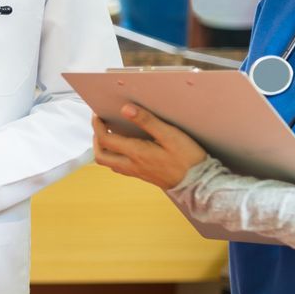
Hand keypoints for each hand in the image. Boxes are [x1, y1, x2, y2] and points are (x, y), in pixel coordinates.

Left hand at [92, 105, 207, 189]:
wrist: (198, 184)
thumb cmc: (187, 159)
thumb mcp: (169, 135)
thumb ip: (147, 121)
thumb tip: (126, 109)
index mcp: (136, 153)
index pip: (105, 140)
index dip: (97, 126)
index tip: (98, 115)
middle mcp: (132, 165)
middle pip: (100, 156)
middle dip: (95, 139)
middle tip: (100, 125)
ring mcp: (137, 172)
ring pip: (109, 163)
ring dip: (104, 149)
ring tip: (110, 133)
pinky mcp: (143, 175)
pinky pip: (121, 167)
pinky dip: (115, 156)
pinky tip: (125, 147)